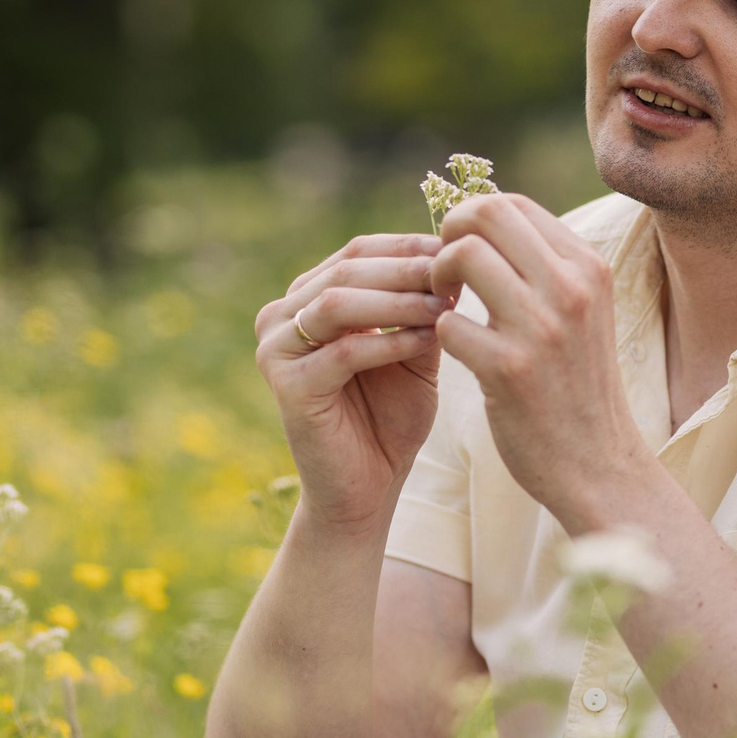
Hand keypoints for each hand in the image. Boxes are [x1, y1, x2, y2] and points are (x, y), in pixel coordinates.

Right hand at [254, 235, 452, 531]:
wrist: (366, 492)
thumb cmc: (391, 420)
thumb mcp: (413, 351)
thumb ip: (422, 307)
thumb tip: (456, 256)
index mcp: (307, 299)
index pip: (357, 250)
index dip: (408, 246)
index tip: (460, 247)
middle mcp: (281, 317)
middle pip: (347, 269)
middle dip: (407, 269)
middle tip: (455, 272)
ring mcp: (276, 350)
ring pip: (339, 303)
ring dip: (398, 300)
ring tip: (445, 305)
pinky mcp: (287, 386)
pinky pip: (344, 351)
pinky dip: (389, 341)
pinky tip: (427, 340)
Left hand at [429, 195, 650, 528]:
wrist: (600, 465)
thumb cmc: (578, 386)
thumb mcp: (582, 313)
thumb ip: (546, 268)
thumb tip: (487, 221)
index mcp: (587, 268)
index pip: (513, 204)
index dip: (471, 218)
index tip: (460, 250)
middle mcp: (571, 288)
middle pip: (486, 214)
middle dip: (449, 234)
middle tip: (442, 271)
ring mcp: (542, 328)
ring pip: (464, 257)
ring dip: (437, 278)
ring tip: (442, 307)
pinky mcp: (509, 370)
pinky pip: (448, 323)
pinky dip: (439, 333)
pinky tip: (452, 351)